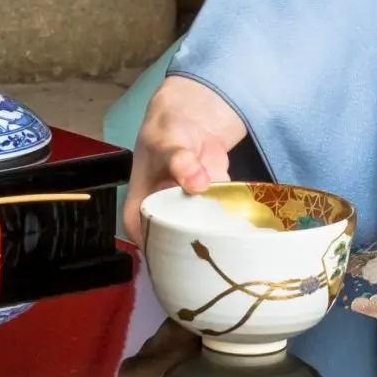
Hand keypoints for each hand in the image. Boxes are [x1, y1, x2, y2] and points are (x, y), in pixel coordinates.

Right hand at [124, 76, 247, 243]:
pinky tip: (239, 227)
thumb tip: (197, 182)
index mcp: (137, 214)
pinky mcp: (209, 213)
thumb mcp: (166, 144)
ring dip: (215, 237)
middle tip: (215, 248)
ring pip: (200, 239)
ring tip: (229, 240)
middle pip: (175, 248)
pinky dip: (229, 225)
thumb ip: (180, 162)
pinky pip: (220, 226)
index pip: (147, 245)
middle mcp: (159, 222)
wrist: (192, 122)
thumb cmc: (167, 135)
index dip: (166, 253)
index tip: (189, 253)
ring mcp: (185, 219)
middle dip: (195, 248)